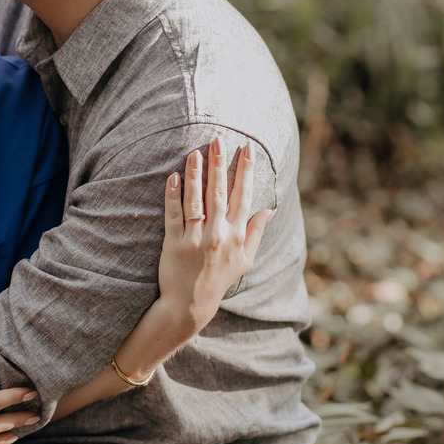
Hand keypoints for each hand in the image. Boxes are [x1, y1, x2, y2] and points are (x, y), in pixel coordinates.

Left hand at [158, 137, 271, 332]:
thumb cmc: (219, 278)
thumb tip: (270, 209)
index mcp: (236, 236)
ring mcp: (195, 239)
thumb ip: (256, 232)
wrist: (190, 304)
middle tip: (219, 140)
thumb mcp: (245, 259)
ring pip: (196, 201)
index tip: (247, 148)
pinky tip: (173, 177)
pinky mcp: (174, 244)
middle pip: (219, 194)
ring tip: (195, 152)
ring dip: (196, 175)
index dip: (246, 171)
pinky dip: (173, 195)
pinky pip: (174, 215)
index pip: (243, 197)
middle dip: (220, 165)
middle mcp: (218, 235)